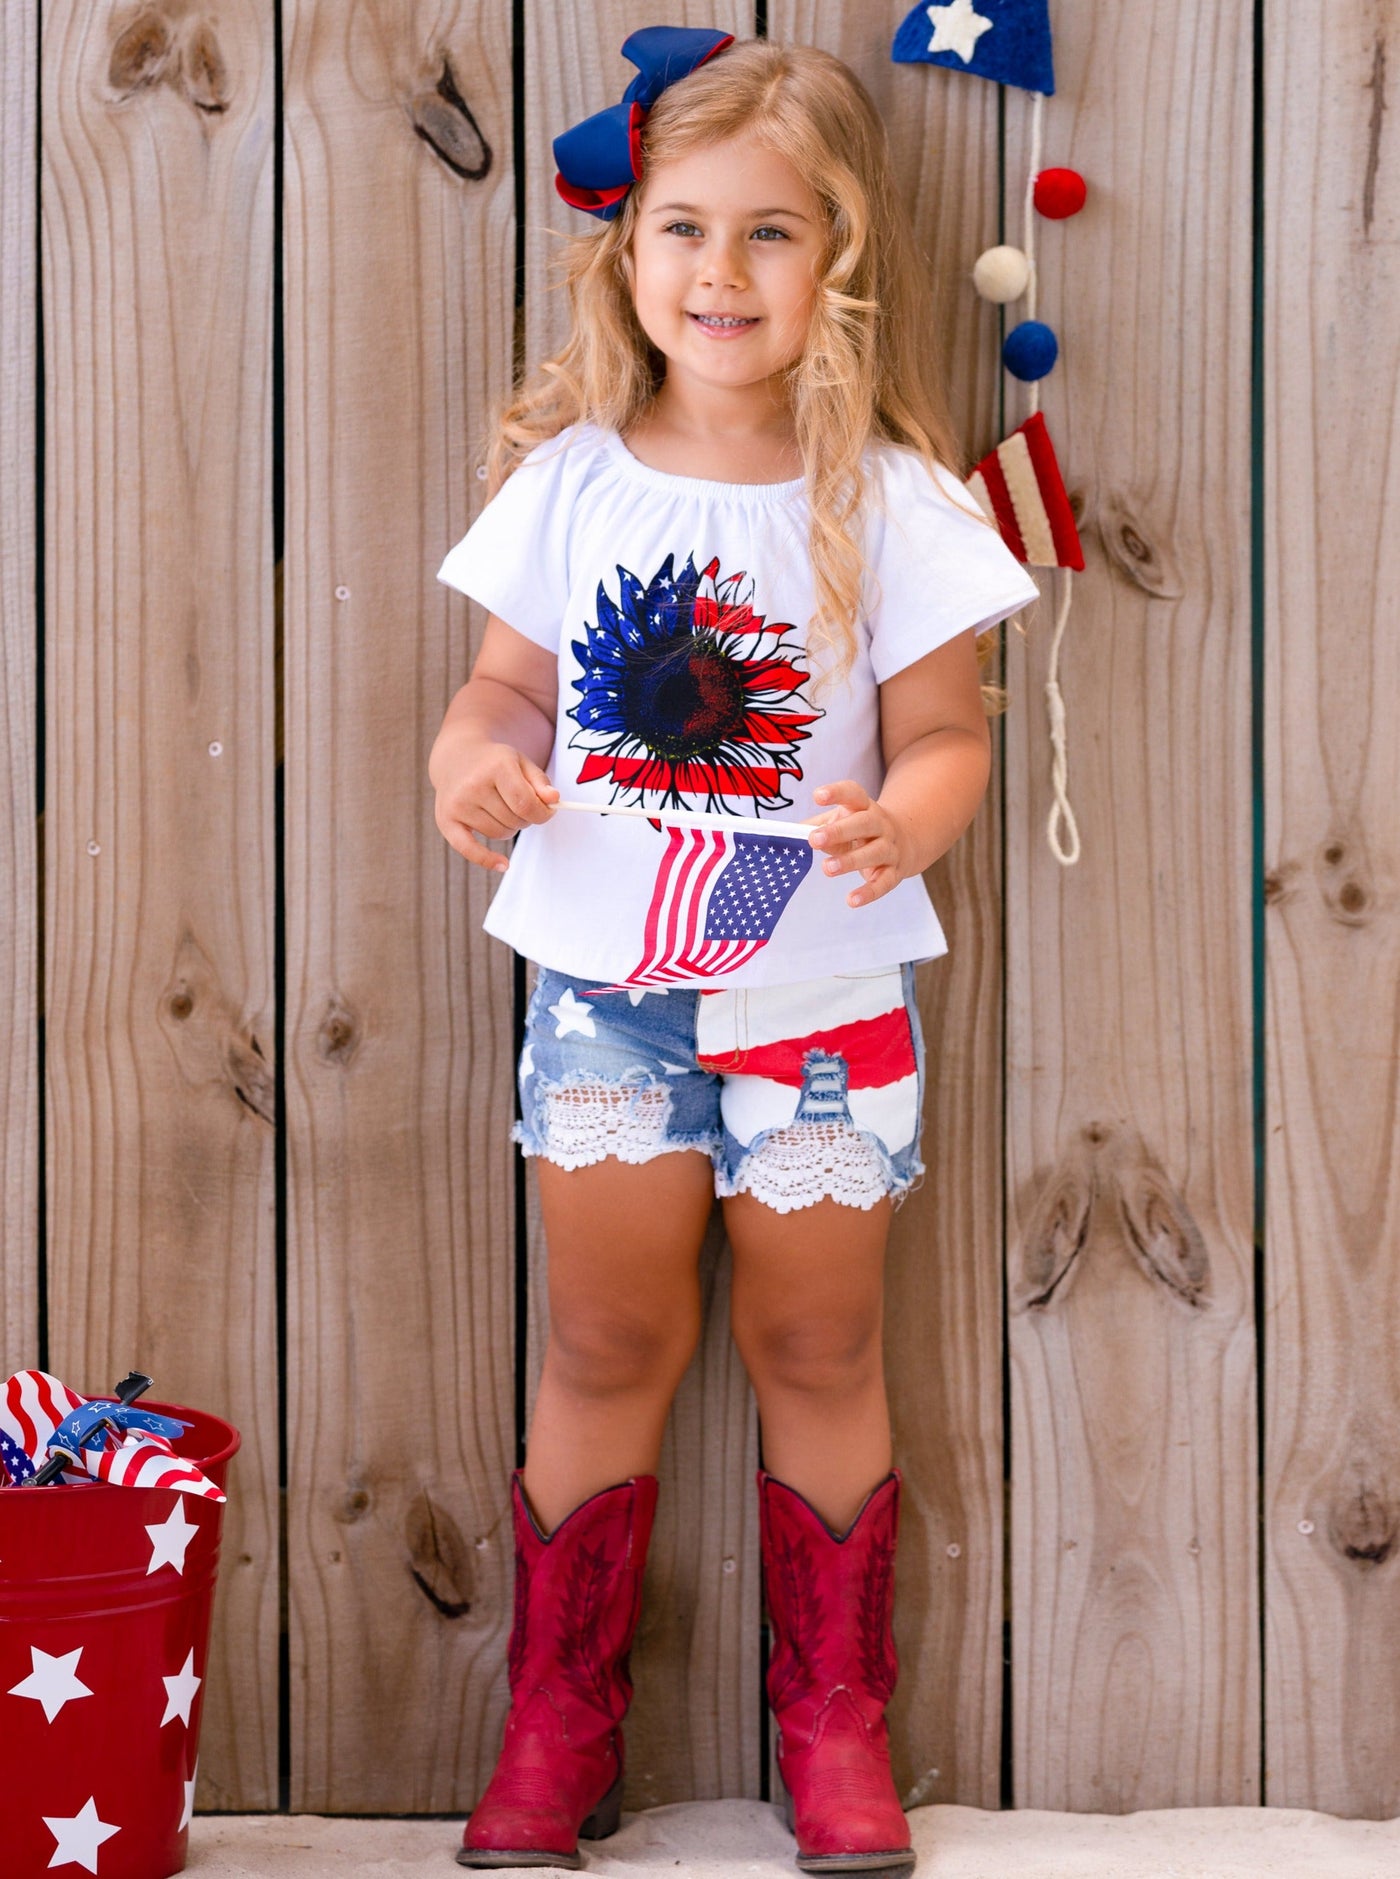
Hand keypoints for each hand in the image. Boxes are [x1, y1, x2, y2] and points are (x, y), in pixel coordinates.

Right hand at [433, 739, 557, 873]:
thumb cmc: (492, 763)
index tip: (547, 812)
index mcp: (496, 767)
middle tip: (518, 804)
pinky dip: (487, 860)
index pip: (526, 804)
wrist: (455, 758)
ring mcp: (458, 804)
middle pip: (514, 820)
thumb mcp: (520, 763)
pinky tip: (503, 865)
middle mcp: (473, 785)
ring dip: (508, 827)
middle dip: (524, 817)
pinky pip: (469, 850)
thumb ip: (540, 782)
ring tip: (500, 809)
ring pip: (499, 834)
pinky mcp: (446, 820)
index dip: (542, 814)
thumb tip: (554, 800)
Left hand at [806, 779, 909, 908]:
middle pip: (864, 823)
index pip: (853, 794)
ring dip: (850, 861)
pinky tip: (851, 900)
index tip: (817, 796)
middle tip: (814, 839)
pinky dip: (868, 892)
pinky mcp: (894, 872)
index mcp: (864, 807)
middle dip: (839, 831)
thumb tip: (787, 834)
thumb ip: (817, 826)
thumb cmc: (860, 829)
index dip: (837, 793)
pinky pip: (883, 883)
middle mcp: (880, 824)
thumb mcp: (842, 821)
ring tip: (827, 868)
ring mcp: (890, 847)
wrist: (906, 841)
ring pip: (874, 853)